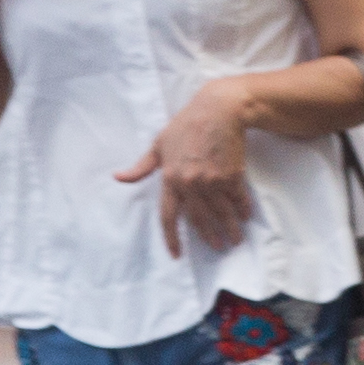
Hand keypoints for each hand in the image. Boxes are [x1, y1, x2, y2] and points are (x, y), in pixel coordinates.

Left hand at [115, 81, 255, 255]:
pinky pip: (238, 199)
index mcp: (170, 179)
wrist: (217, 110)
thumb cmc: (185, 125)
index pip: (168, 217)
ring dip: (229, 229)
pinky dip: (242, 210)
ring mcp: (213, 181)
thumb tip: (118, 177)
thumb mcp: (158, 145)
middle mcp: (191, 184)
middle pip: (199, 220)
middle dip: (209, 237)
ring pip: (221, 213)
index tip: (177, 254)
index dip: (172, 238)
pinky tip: (245, 218)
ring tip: (234, 240)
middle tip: (217, 248)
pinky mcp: (232, 175)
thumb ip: (141, 167)